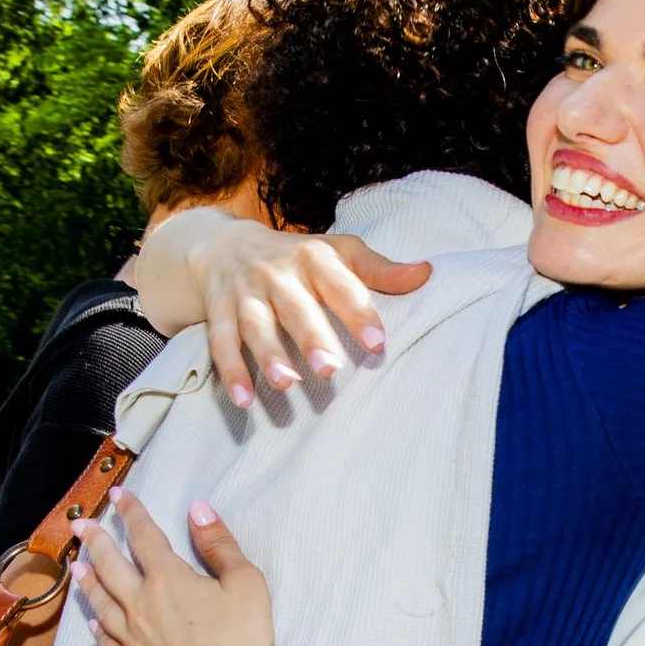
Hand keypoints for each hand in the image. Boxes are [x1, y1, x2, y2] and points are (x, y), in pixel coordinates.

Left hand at [71, 488, 281, 645]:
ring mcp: (131, 640)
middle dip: (94, 541)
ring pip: (101, 604)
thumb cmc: (242, 640)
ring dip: (87, 583)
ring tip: (77, 567)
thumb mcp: (245, 583)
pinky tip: (93, 626)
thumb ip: (219, 544)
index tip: (118, 495)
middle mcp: (140, 605)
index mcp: (168, 579)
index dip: (131, 512)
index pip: (143, 536)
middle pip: (109, 566)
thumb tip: (198, 509)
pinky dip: (97, 633)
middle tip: (80, 525)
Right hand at [140, 211, 430, 406]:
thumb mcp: (338, 253)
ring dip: (268, 355)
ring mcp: (246, 293)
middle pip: (295, 306)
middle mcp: (278, 273)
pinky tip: (243, 400)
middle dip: (311, 336)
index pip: (340, 284)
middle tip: (329, 370)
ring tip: (286, 384)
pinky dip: (230, 371)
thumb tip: (426, 273)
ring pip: (255, 324)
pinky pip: (221, 342)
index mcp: (314, 258)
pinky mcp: (219, 311)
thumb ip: (379, 269)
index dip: (359, 313)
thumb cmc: (298, 257)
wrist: (226, 245)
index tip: (378, 345)